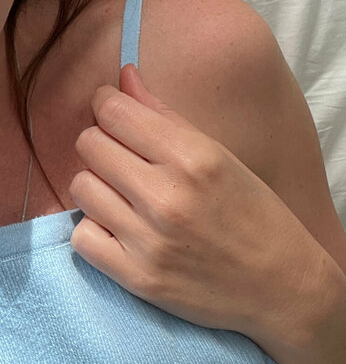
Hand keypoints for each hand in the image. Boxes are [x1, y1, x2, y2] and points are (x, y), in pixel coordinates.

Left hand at [69, 63, 324, 346]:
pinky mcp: (137, 277)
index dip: (106, 107)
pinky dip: (94, 231)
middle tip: (122, 159)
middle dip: (101, 145)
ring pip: (81, 187)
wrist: (282, 287)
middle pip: (89, 145)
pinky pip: (81, 238)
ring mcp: (149, 240)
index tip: (114, 115)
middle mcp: (167, 196)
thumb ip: (163, 114)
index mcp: (193, 157)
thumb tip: (122, 76)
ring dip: (97, 188)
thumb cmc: (252, 214)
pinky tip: (119, 230)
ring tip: (123, 197)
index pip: (113, 112)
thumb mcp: (219, 155)